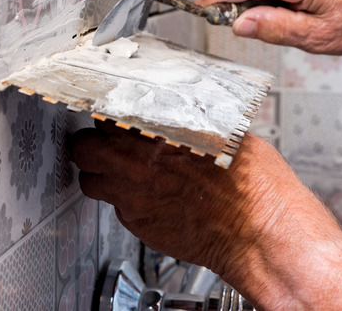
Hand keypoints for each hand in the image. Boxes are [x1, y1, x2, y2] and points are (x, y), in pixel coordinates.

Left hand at [70, 120, 292, 274]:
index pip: (105, 111)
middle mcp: (134, 161)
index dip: (109, 114)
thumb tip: (174, 114)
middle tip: (107, 144)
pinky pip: (116, 206)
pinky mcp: (136, 222)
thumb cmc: (251, 184)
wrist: (258, 231)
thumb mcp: (224, 131)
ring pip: (88, 179)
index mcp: (155, 129)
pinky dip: (127, 200)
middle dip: (93, 144)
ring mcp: (131, 195)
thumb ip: (185, 122)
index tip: (112, 116)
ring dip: (100, 173)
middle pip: (83, 145)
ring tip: (122, 173)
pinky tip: (152, 197)